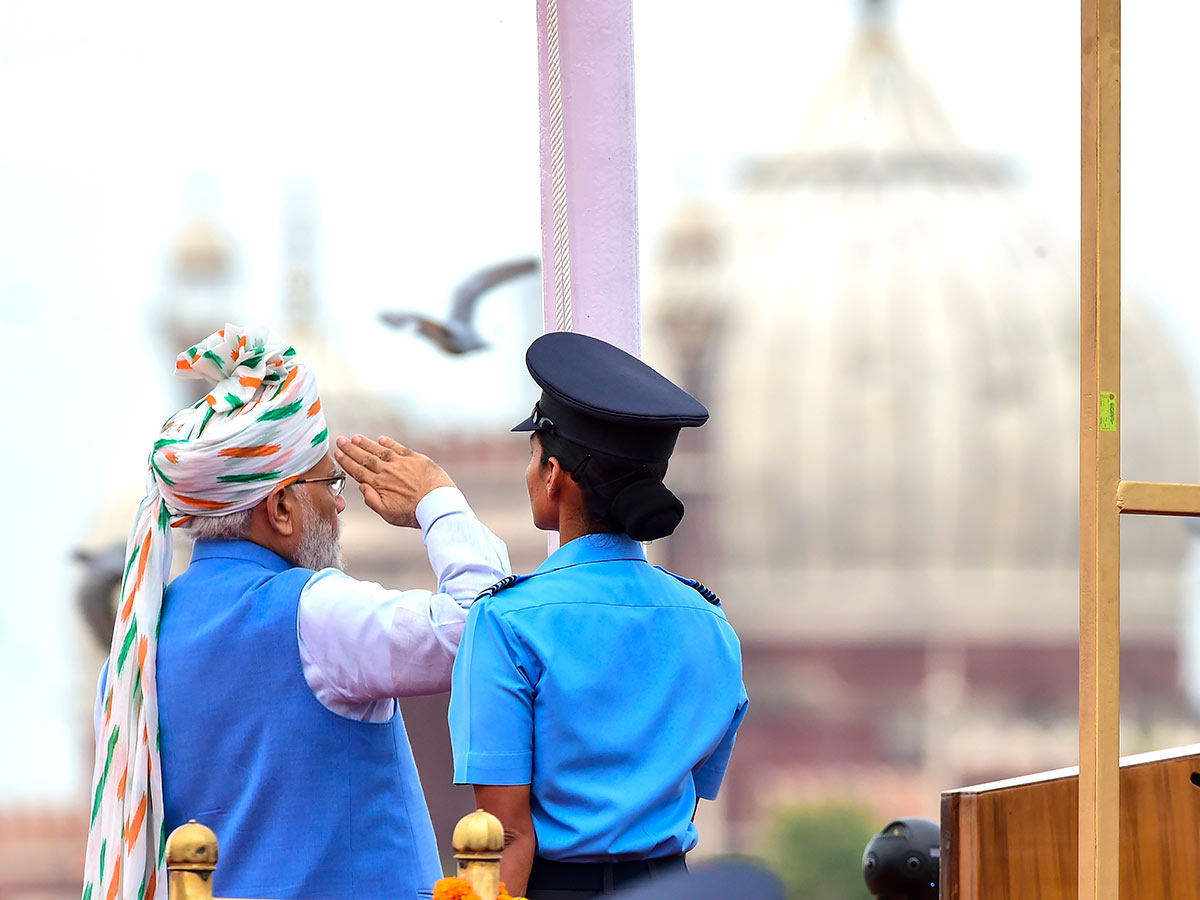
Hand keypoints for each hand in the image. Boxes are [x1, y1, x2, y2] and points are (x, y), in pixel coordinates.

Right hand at [334, 434, 455, 527]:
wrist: (438, 505)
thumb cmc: (414, 513)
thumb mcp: (388, 514)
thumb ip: (372, 500)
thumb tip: (362, 487)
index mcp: (380, 484)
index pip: (358, 470)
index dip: (346, 461)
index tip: (337, 454)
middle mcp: (388, 471)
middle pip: (365, 457)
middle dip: (351, 449)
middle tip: (340, 440)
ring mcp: (402, 463)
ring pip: (380, 450)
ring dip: (366, 443)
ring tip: (355, 438)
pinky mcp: (416, 459)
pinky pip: (399, 448)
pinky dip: (389, 443)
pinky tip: (381, 439)